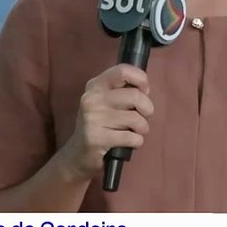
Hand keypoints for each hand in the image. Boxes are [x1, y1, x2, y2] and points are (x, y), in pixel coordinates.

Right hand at [57, 64, 153, 179]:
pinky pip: (131, 137)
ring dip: (142, 128)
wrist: (78, 155)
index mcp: (95, 85)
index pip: (122, 70)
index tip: (144, 91)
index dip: (141, 79)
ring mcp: (92, 118)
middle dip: (147, 109)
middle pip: (135, 95)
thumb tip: (144, 89)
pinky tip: (129, 143)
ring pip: (135, 118)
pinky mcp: (96, 138)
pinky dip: (136, 141)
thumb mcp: (106, 103)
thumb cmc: (100, 126)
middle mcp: (91, 99)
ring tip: (134, 132)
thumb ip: (122, 91)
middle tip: (143, 117)